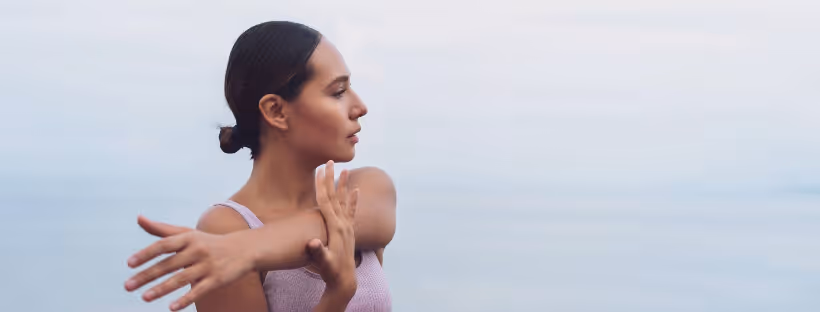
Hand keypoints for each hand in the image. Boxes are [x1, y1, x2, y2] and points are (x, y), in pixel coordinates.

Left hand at [124, 217, 256, 310]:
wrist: (244, 249)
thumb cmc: (209, 242)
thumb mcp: (188, 233)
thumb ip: (162, 229)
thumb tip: (139, 218)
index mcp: (188, 238)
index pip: (164, 245)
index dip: (146, 254)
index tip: (130, 264)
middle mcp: (197, 250)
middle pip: (168, 264)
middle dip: (147, 275)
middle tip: (128, 285)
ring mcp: (207, 265)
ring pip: (181, 279)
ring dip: (161, 289)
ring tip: (144, 297)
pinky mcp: (217, 279)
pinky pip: (199, 291)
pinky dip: (185, 299)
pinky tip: (172, 307)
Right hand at [308, 161, 359, 310]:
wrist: (345, 280)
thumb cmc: (331, 271)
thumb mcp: (323, 262)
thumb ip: (319, 252)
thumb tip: (313, 243)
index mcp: (335, 227)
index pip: (326, 201)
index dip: (321, 186)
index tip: (319, 171)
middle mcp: (343, 223)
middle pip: (335, 196)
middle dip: (332, 178)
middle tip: (330, 161)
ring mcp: (348, 226)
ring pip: (344, 200)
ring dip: (343, 184)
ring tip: (345, 169)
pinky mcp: (350, 230)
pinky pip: (351, 211)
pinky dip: (353, 199)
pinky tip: (356, 190)